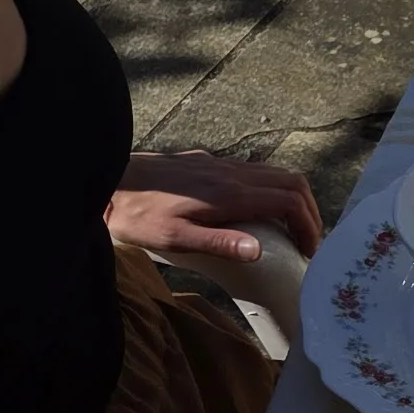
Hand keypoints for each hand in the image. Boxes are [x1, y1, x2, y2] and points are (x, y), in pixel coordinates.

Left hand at [106, 151, 323, 260]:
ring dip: (293, 199)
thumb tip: (258, 250)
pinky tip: (257, 212)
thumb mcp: (175, 239)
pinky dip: (271, 190)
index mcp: (229, 193)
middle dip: (310, 211)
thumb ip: (219, 243)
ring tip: (290, 228)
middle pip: (291, 182)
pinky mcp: (207, 162)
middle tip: (308, 240)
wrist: (103, 181)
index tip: (308, 250)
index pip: (288, 200)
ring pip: (274, 173)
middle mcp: (230, 173)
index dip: (308, 225)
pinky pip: (254, 171)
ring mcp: (219, 164)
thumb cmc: (136, 216)